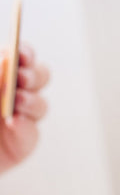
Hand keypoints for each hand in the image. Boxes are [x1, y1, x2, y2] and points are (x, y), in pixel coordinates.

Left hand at [0, 43, 49, 173]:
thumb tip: (4, 63)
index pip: (18, 57)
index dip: (24, 52)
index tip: (20, 52)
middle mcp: (10, 95)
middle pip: (38, 78)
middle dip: (33, 75)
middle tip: (20, 77)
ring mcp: (18, 118)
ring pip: (40, 105)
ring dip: (31, 101)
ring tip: (18, 101)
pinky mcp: (20, 142)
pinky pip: (31, 133)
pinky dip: (24, 127)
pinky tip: (13, 123)